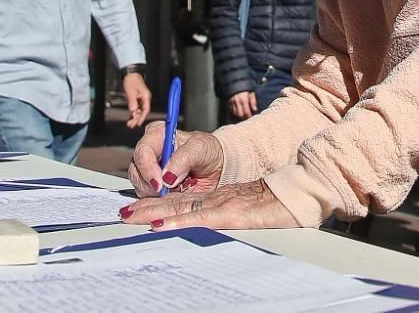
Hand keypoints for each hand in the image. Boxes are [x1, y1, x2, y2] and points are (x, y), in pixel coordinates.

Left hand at [119, 179, 296, 230]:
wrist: (296, 194)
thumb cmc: (277, 205)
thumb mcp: (248, 211)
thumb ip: (230, 215)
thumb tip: (211, 224)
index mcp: (217, 198)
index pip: (181, 200)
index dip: (157, 204)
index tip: (137, 209)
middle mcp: (213, 198)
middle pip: (173, 201)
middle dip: (145, 207)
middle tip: (121, 212)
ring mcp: (218, 204)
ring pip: (178, 207)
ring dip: (151, 212)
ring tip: (129, 216)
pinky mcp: (226, 214)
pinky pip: (194, 218)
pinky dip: (174, 220)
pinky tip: (158, 224)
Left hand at [122, 71, 151, 128]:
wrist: (130, 74)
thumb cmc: (132, 80)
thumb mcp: (131, 91)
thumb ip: (132, 101)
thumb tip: (133, 110)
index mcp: (146, 96)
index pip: (146, 110)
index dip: (142, 117)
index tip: (138, 123)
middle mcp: (145, 98)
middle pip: (143, 112)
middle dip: (137, 119)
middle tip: (131, 125)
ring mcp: (141, 99)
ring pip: (139, 111)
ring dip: (135, 117)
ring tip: (130, 123)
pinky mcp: (137, 99)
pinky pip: (136, 108)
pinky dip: (133, 113)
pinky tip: (130, 117)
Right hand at [129, 124, 223, 197]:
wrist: (216, 167)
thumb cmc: (207, 151)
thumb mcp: (200, 148)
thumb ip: (183, 158)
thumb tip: (167, 176)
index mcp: (156, 136)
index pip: (142, 151)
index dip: (147, 168)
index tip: (159, 182)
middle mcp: (149, 153)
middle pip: (136, 171)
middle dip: (150, 184)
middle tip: (166, 191)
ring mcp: (149, 172)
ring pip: (139, 186)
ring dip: (155, 194)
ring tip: (176, 190)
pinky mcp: (152, 188)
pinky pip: (147, 198)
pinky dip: (158, 201)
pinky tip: (173, 196)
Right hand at [227, 90, 256, 119]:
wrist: (235, 81)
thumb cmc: (245, 87)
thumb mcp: (251, 92)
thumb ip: (253, 101)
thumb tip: (255, 109)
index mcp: (244, 100)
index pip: (246, 112)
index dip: (249, 116)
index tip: (251, 117)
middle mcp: (237, 102)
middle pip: (240, 115)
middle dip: (244, 117)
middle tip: (247, 117)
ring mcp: (232, 102)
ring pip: (235, 113)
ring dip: (239, 116)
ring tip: (243, 115)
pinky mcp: (229, 102)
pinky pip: (231, 110)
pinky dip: (234, 113)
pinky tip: (238, 112)